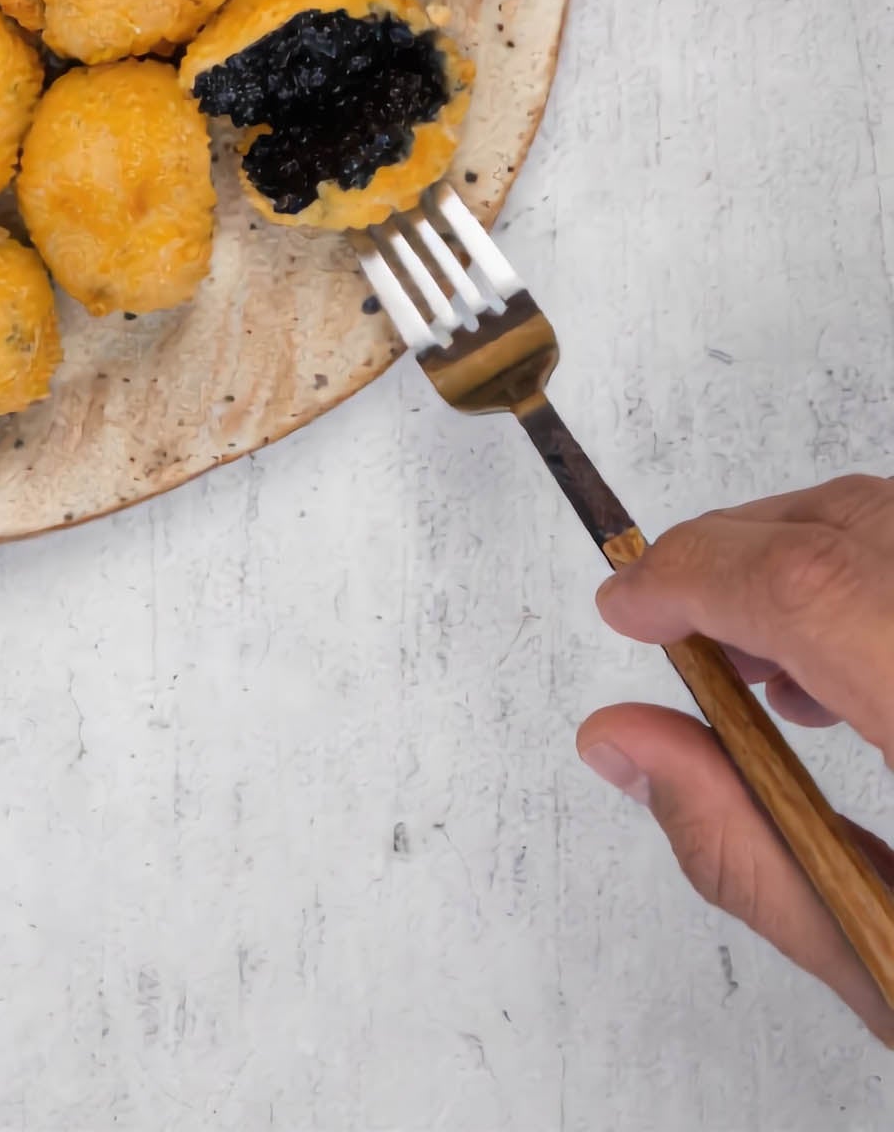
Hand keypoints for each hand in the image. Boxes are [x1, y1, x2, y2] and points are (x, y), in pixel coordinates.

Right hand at [579, 475, 893, 1040]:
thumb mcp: (889, 962)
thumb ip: (742, 844)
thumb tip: (622, 739)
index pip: (815, 587)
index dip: (698, 576)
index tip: (630, 606)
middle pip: (860, 526)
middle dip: (740, 550)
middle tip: (672, 621)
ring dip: (813, 561)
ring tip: (766, 666)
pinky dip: (878, 579)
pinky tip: (859, 671)